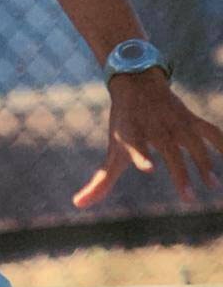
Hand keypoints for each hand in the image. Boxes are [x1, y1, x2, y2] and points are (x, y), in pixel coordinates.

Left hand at [72, 68, 222, 207]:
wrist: (136, 82)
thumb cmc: (125, 124)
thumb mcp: (113, 149)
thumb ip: (101, 181)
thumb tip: (77, 204)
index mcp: (132, 133)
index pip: (135, 145)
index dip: (140, 156)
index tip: (147, 169)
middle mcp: (154, 126)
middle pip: (168, 150)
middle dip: (179, 172)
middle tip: (188, 197)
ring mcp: (174, 121)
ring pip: (192, 142)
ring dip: (203, 163)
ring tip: (212, 185)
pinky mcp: (190, 118)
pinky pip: (209, 130)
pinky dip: (221, 143)